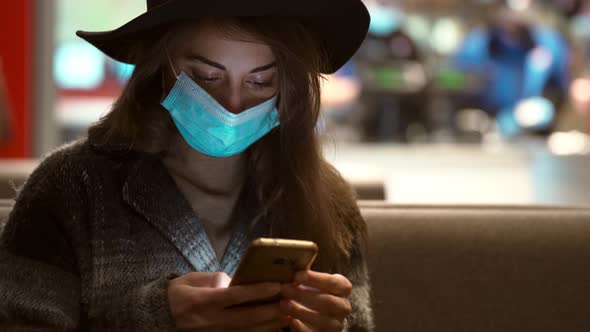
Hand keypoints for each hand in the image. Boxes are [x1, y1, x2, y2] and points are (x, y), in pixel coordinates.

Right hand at [168, 272, 290, 330]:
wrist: (159, 317)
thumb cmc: (178, 293)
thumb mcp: (192, 279)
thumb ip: (215, 279)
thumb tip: (237, 280)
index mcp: (204, 301)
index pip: (236, 296)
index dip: (258, 291)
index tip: (277, 285)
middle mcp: (211, 320)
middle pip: (247, 317)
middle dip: (271, 309)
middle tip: (291, 300)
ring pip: (248, 331)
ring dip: (270, 323)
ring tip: (289, 314)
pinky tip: (273, 326)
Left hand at [280, 270, 351, 331]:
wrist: (314, 313)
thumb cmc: (311, 291)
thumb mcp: (312, 282)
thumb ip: (304, 276)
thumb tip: (288, 268)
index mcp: (343, 288)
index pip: (334, 283)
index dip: (316, 279)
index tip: (297, 276)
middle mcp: (344, 306)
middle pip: (328, 301)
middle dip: (304, 295)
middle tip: (285, 289)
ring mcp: (337, 323)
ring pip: (324, 320)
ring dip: (301, 312)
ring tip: (283, 304)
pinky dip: (303, 328)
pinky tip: (291, 320)